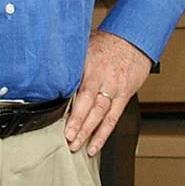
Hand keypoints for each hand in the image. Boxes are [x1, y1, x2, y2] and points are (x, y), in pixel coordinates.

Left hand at [64, 31, 151, 156]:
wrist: (135, 39)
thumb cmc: (108, 42)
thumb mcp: (85, 45)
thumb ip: (71, 62)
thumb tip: (49, 73)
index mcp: (88, 63)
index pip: (74, 85)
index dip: (65, 101)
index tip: (54, 115)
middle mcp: (102, 76)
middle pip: (88, 102)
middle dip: (77, 121)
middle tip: (67, 137)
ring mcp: (114, 87)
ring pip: (100, 113)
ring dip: (88, 131)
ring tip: (77, 145)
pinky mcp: (124, 96)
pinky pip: (113, 117)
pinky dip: (103, 134)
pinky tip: (95, 145)